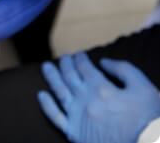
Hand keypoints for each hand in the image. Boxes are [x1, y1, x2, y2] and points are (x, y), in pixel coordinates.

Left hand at [39, 53, 159, 142]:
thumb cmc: (149, 119)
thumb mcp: (143, 87)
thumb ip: (123, 70)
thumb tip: (102, 62)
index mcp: (100, 87)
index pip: (84, 67)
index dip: (80, 59)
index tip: (79, 55)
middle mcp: (84, 99)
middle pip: (69, 76)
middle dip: (65, 64)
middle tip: (64, 58)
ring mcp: (77, 116)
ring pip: (59, 91)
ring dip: (51, 77)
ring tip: (46, 67)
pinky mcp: (74, 133)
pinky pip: (55, 118)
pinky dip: (46, 106)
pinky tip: (41, 95)